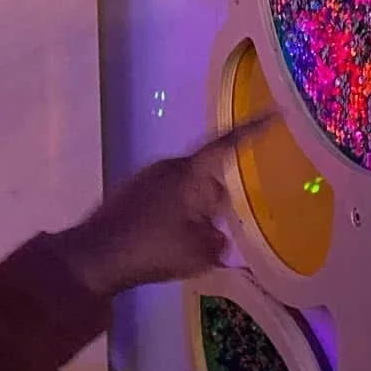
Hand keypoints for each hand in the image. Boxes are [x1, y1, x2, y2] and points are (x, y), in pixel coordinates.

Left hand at [53, 118, 276, 299]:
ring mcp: (146, 178)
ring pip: (185, 190)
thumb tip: (217, 235)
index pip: (228, 145)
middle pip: (206, 176)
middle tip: (219, 228)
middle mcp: (168, 167)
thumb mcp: (200, 253)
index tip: (274, 114)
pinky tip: (167, 242)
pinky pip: (165, 199)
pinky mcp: (130, 193)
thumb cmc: (154, 249)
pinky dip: (173, 215)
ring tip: (190, 242)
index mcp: (190, 174)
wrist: (95, 257)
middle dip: (216, 200)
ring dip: (193, 210)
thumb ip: (219, 241)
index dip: (253, 130)